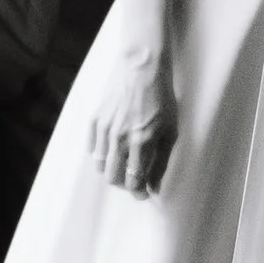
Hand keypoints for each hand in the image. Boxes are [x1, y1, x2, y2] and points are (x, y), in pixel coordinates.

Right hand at [88, 26, 177, 195]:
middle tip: (135, 180)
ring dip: (111, 170)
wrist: (142, 68)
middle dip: (124, 184)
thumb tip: (155, 186)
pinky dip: (100, 155)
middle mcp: (119, 138)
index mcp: (140, 142)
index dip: (139, 193)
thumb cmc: (161, 98)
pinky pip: (92, 148)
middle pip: (113, 177)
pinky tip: (111, 150)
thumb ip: (162, 161)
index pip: (133, 181)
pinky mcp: (95, 119)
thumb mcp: (171, 131)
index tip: (144, 194)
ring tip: (123, 165)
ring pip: (100, 165)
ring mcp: (104, 129)